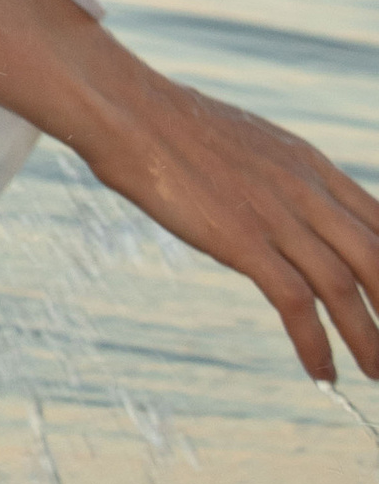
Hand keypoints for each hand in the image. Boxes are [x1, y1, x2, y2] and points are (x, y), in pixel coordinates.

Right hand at [75, 57, 378, 387]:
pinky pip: (295, 302)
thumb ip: (282, 178)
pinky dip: (315, 343)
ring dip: (368, 337)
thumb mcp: (250, 145)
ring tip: (376, 372)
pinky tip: (321, 372)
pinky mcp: (241, 238)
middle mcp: (305, 189)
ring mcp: (275, 214)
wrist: (129, 112)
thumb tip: (292, 208)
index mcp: (311, 165)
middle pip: (376, 257)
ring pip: (344, 286)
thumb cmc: (176, 126)